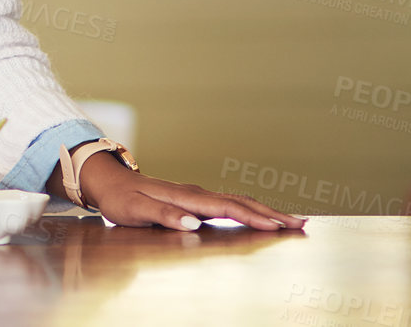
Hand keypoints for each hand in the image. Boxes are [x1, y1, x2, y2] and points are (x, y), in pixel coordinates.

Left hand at [78, 153, 305, 231]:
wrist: (108, 182)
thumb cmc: (121, 200)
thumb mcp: (135, 211)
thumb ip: (163, 217)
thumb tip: (193, 224)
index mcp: (185, 197)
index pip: (226, 208)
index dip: (252, 217)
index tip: (277, 227)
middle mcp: (196, 193)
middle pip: (240, 202)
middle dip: (272, 213)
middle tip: (302, 225)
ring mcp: (197, 194)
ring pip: (238, 201)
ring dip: (266, 211)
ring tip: (293, 221)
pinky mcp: (196, 199)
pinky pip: (230, 204)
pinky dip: (250, 209)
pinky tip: (261, 217)